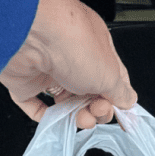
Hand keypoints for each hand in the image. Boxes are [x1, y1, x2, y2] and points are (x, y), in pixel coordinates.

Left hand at [0, 0, 137, 129]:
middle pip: (88, 95)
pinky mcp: (26, 82)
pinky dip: (46, 117)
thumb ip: (120, 92)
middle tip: (97, 111)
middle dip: (96, 110)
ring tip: (80, 118)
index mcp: (96, 50)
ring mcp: (48, 70)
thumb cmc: (74, 44)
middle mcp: (72, 58)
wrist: (32, 34)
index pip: (110, 79)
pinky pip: (35, 105)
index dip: (116, 100)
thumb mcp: (110, 74)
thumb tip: (128, 102)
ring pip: (64, 103)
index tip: (120, 114)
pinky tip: (56, 120)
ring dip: (75, 117)